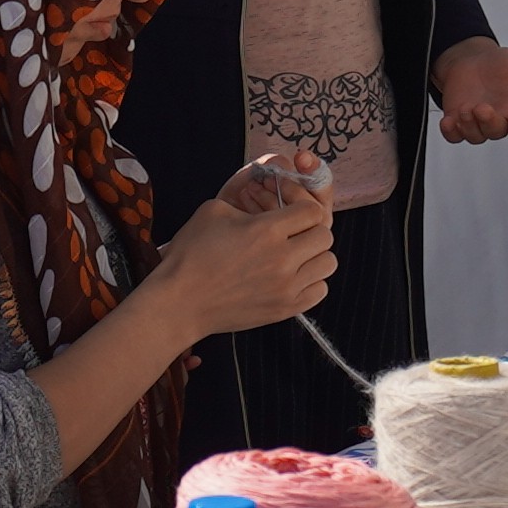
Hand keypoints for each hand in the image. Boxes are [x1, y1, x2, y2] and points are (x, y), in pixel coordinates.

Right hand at [138, 180, 338, 342]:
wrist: (180, 303)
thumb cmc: (191, 254)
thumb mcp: (214, 210)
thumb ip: (249, 200)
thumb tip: (270, 198)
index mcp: (266, 230)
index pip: (312, 209)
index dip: (301, 203)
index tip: (288, 206)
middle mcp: (282, 259)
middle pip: (325, 236)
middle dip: (310, 228)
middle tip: (292, 230)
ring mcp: (287, 287)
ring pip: (328, 263)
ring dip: (314, 254)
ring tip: (295, 253)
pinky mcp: (286, 309)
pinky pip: (320, 291)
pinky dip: (312, 281)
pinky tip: (293, 275)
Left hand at [432, 39, 507, 145]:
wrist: (472, 59)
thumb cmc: (501, 64)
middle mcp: (500, 120)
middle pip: (497, 133)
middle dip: (488, 123)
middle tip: (481, 107)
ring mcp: (478, 123)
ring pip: (475, 137)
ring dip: (469, 126)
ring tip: (465, 109)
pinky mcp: (459, 122)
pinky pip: (455, 137)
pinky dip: (451, 133)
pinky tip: (448, 121)